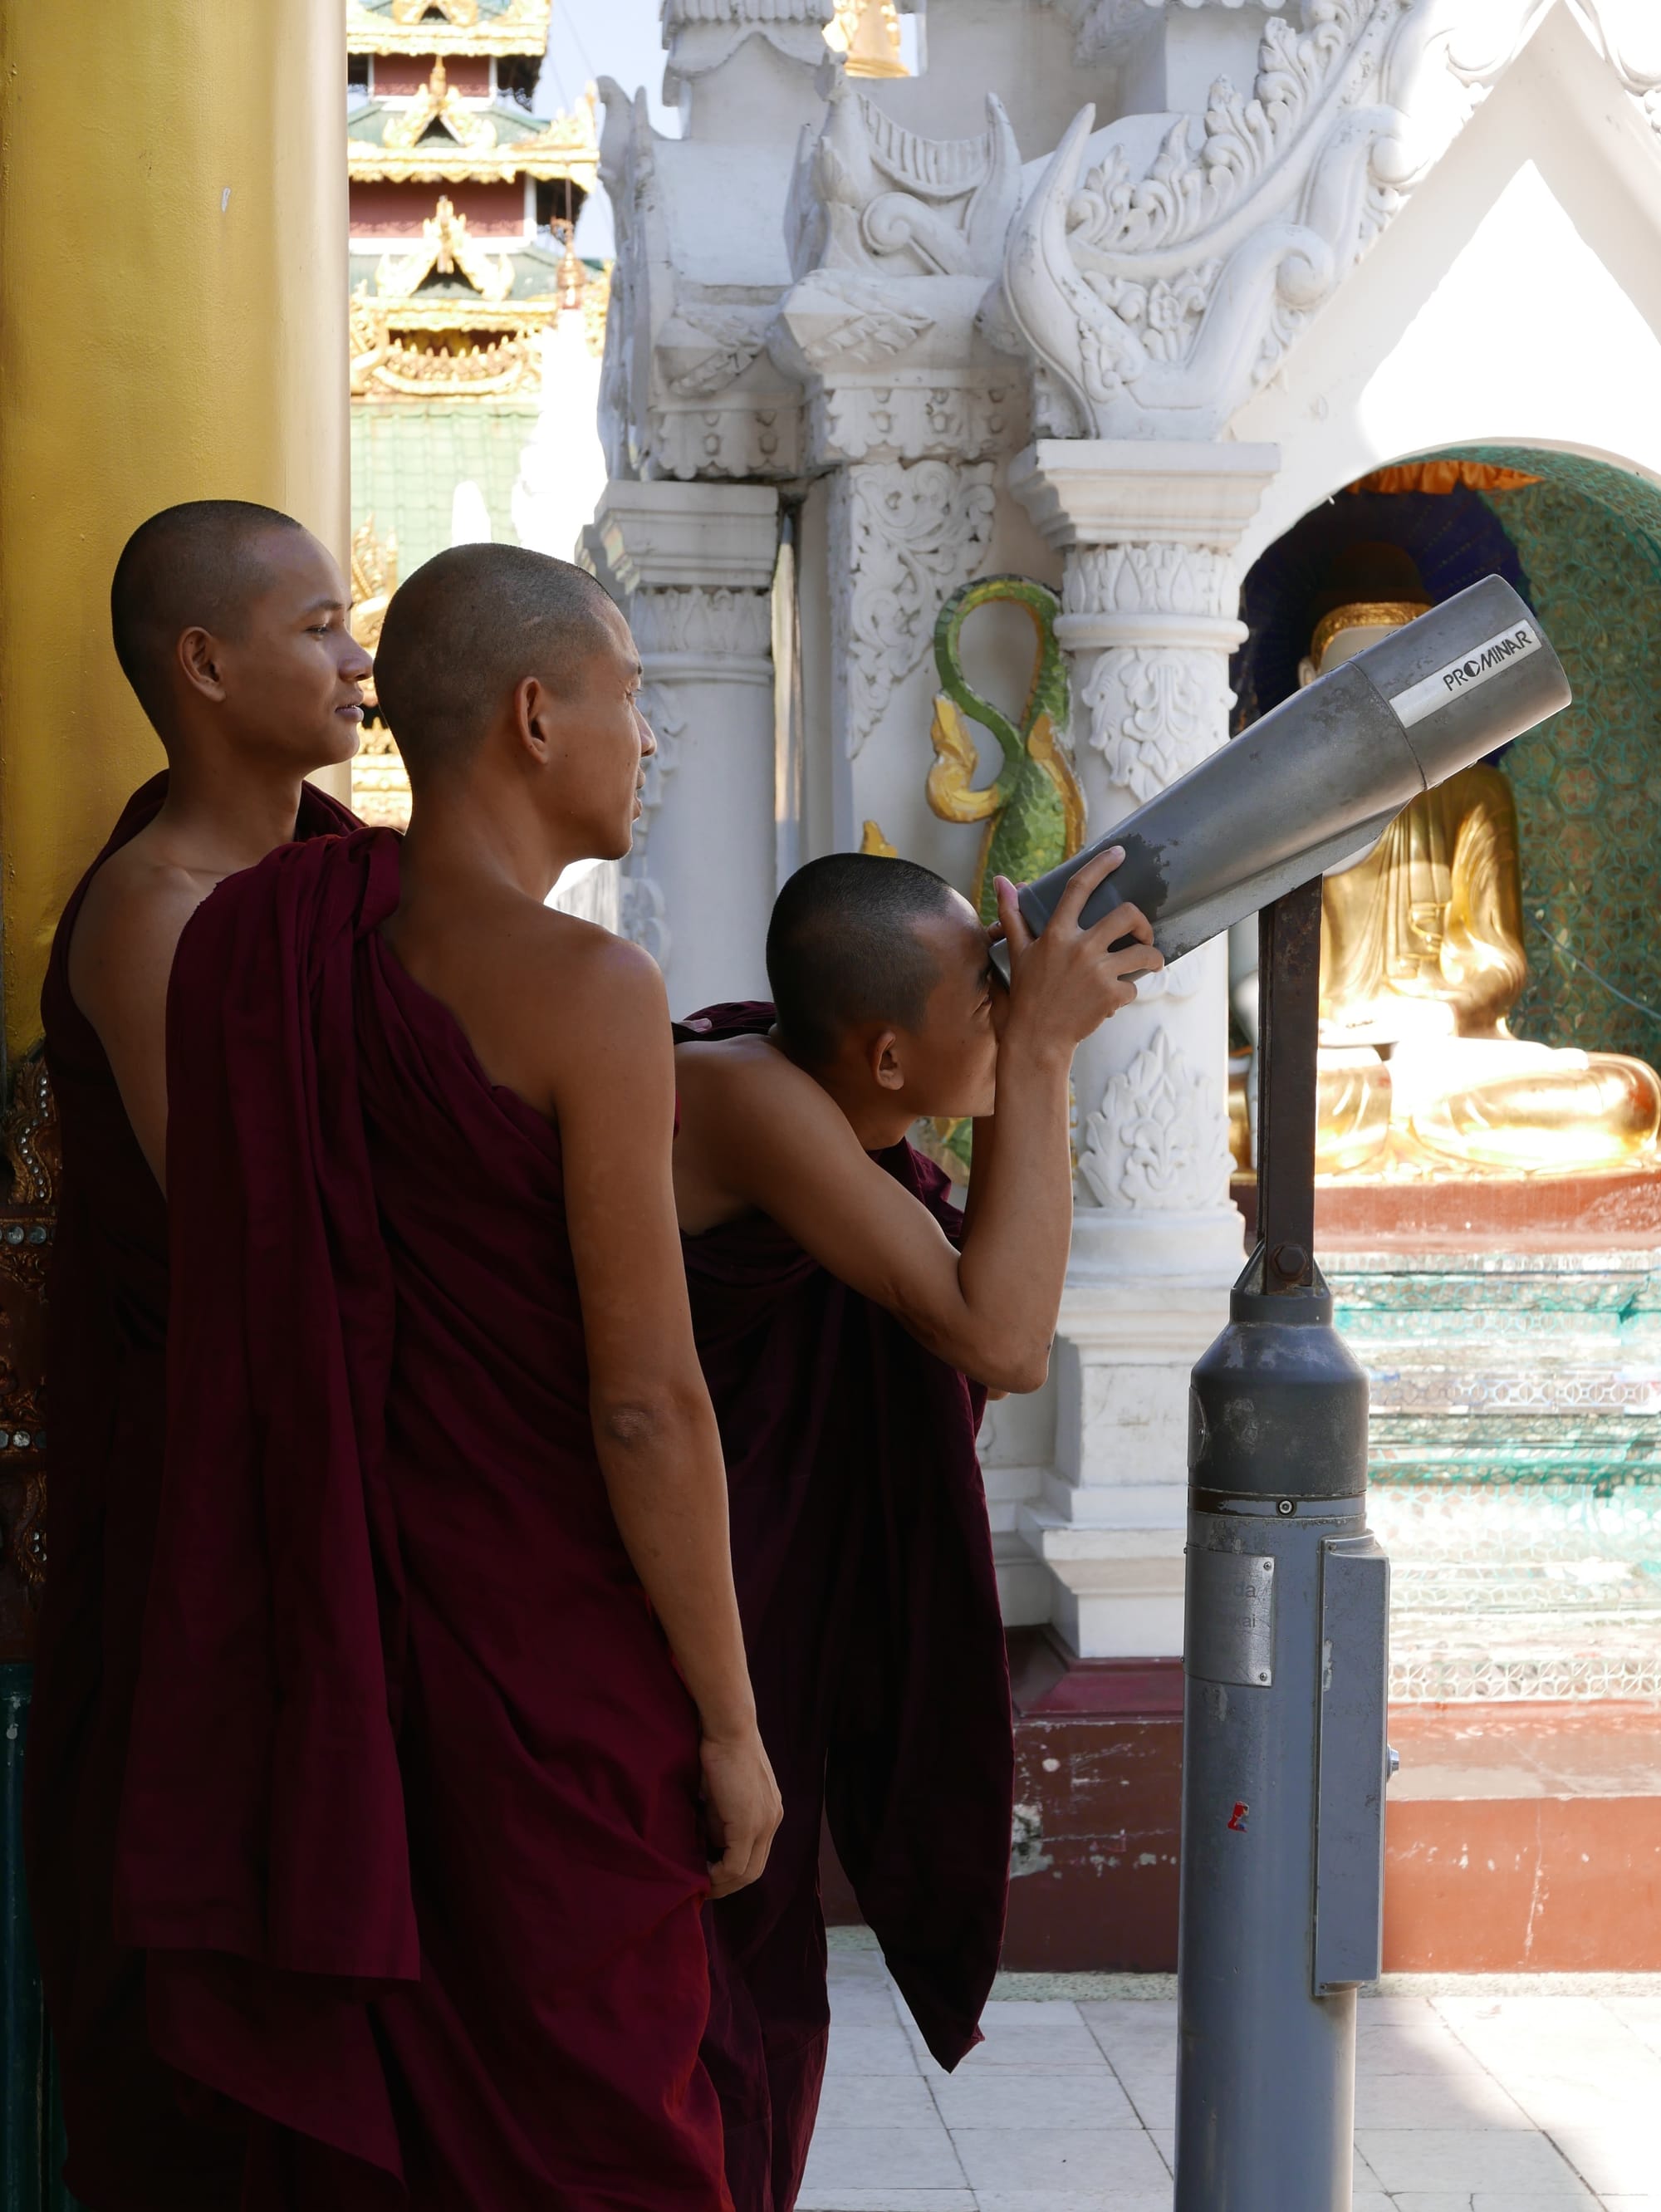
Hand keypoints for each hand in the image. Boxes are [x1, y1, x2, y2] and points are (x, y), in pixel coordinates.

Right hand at [700, 1725, 782, 1898]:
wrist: (728, 1728)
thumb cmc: (719, 1749)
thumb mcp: (723, 1791)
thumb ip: (722, 1817)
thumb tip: (709, 1842)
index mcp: (770, 1810)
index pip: (756, 1853)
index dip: (734, 1870)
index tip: (710, 1873)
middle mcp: (773, 1819)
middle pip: (755, 1869)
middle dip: (729, 1884)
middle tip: (705, 1888)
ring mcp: (765, 1823)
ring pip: (747, 1871)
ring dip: (723, 1884)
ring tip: (700, 1885)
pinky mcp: (748, 1825)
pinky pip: (735, 1865)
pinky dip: (718, 1876)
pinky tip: (702, 1875)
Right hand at [994, 850, 1161, 1055]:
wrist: (1037, 1039)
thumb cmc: (1027, 993)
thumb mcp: (1018, 951)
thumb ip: (1013, 914)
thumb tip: (1001, 880)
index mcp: (1056, 934)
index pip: (1079, 888)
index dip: (1101, 866)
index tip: (1119, 853)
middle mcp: (1079, 948)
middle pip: (1127, 915)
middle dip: (1142, 923)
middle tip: (1142, 934)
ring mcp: (1097, 972)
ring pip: (1143, 953)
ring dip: (1152, 958)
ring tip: (1150, 963)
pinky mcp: (1110, 996)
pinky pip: (1134, 986)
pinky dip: (1130, 991)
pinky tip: (1118, 996)